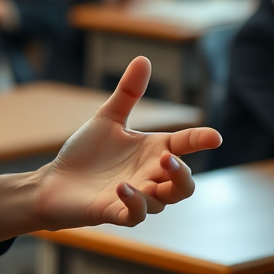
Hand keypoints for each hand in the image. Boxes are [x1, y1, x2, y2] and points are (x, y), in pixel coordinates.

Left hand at [34, 56, 220, 229]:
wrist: (58, 180)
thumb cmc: (87, 152)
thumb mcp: (108, 118)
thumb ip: (128, 92)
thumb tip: (144, 58)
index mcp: (152, 151)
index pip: (184, 146)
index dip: (200, 140)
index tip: (215, 136)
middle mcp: (149, 177)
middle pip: (183, 184)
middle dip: (182, 174)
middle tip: (168, 158)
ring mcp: (136, 197)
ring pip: (163, 202)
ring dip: (158, 190)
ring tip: (142, 174)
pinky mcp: (115, 213)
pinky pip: (134, 216)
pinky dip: (134, 203)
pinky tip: (122, 187)